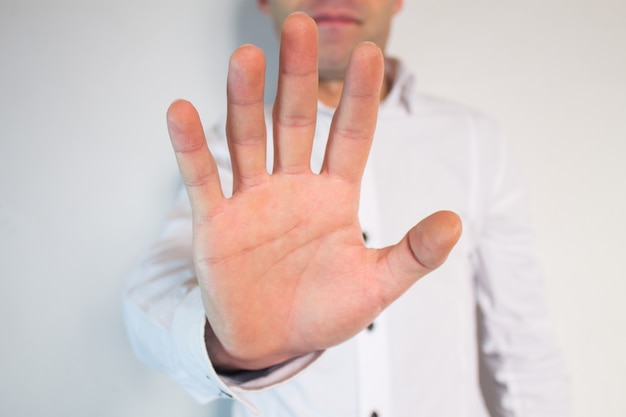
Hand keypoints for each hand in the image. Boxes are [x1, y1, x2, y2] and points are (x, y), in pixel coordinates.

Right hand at [166, 12, 461, 370]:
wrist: (271, 343)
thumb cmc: (322, 312)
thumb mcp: (375, 287)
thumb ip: (411, 255)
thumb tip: (455, 222)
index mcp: (335, 196)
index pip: (352, 136)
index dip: (361, 97)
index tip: (370, 54)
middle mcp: (293, 187)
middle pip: (297, 121)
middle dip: (300, 77)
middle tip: (300, 26)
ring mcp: (252, 200)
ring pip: (249, 139)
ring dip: (245, 100)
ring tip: (244, 59)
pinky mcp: (215, 221)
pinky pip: (202, 178)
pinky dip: (191, 148)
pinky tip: (182, 111)